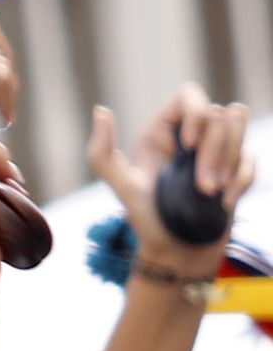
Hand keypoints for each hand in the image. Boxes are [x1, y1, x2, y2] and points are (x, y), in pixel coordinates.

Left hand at [90, 84, 252, 275]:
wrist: (175, 255)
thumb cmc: (146, 223)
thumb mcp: (122, 189)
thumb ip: (102, 154)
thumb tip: (100, 111)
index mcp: (162, 131)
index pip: (190, 95)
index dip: (197, 112)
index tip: (191, 144)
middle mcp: (189, 135)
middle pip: (219, 114)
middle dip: (214, 151)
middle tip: (203, 188)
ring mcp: (214, 150)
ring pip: (238, 126)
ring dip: (230, 160)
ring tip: (212, 193)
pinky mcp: (233, 169)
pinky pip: (250, 156)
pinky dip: (242, 178)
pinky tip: (225, 202)